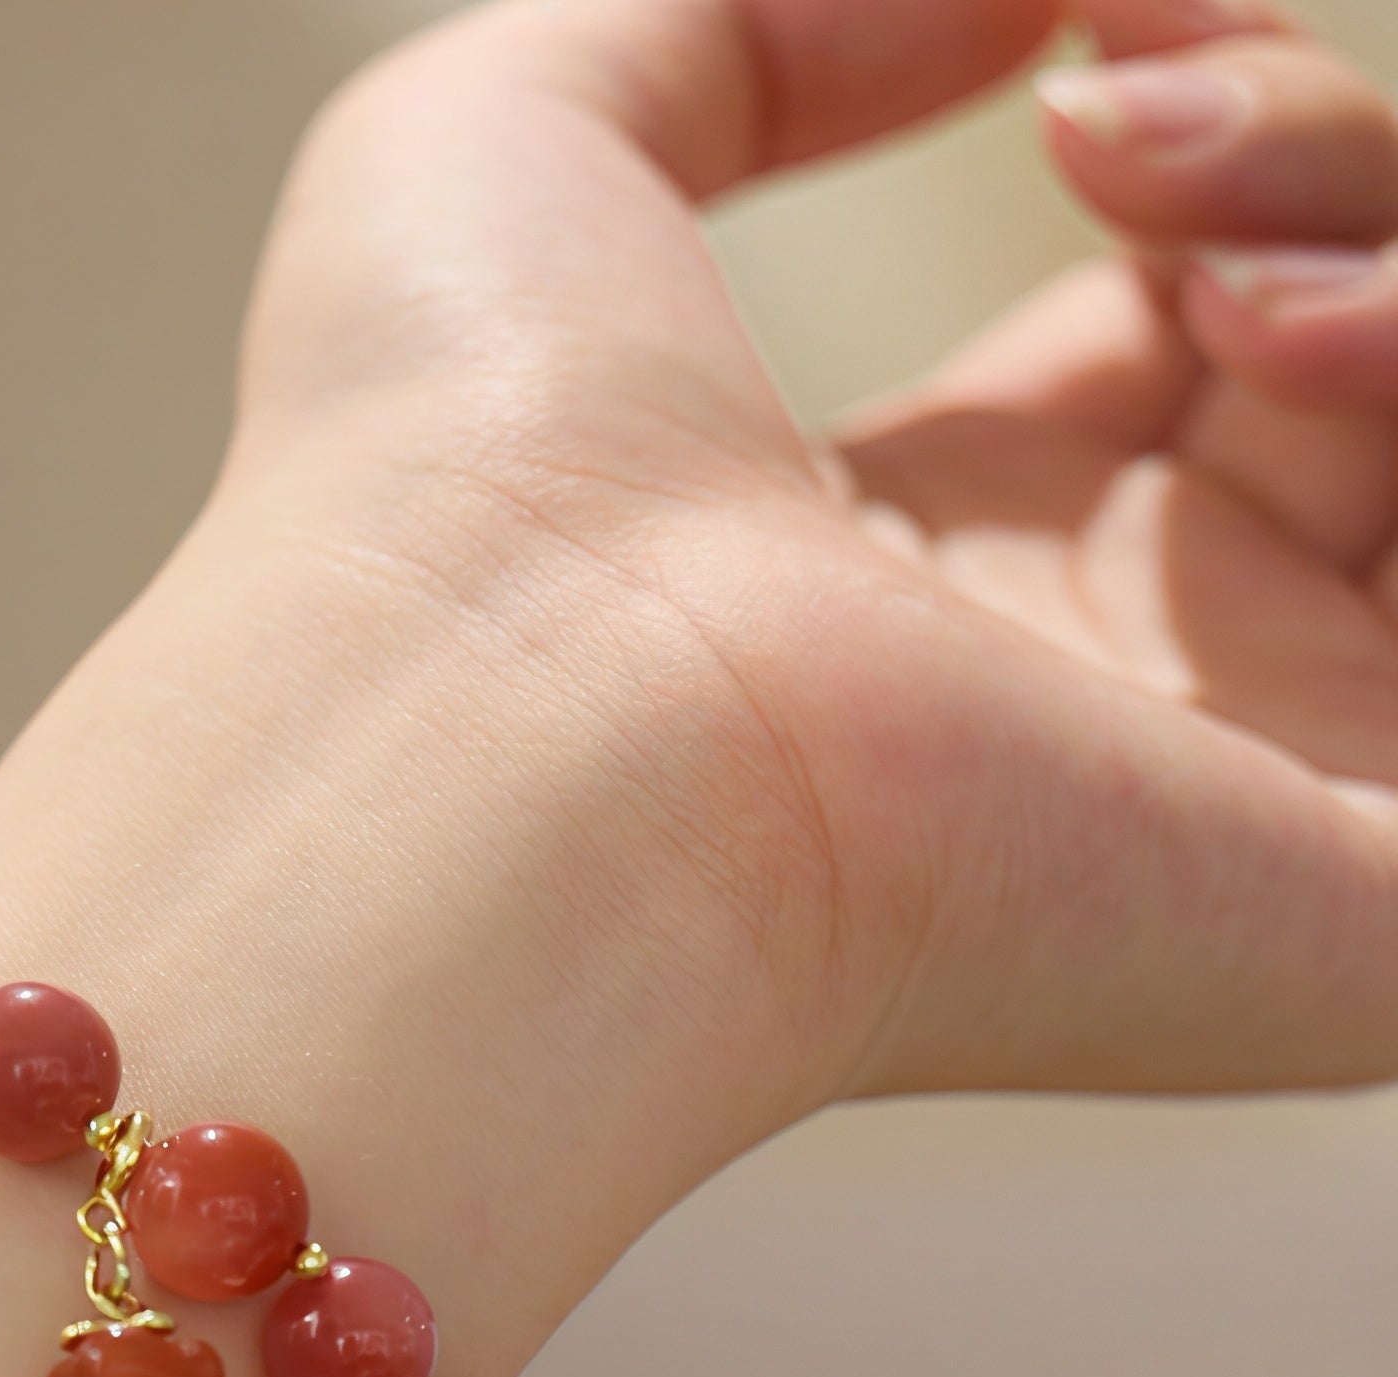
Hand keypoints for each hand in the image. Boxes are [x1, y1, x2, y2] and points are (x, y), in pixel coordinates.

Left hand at [224, 0, 1397, 1110]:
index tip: (1096, 30)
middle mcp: (1096, 686)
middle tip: (1107, 138)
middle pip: (1356, 353)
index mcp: (924, 559)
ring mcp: (1245, 801)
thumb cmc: (442, 484)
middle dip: (1312, 154)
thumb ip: (771, 13)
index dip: (1216, 123)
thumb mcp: (534, 140)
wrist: (487, 736)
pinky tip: (1279, 361)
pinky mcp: (1370, 917)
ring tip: (1209, 288)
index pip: (1190, 315)